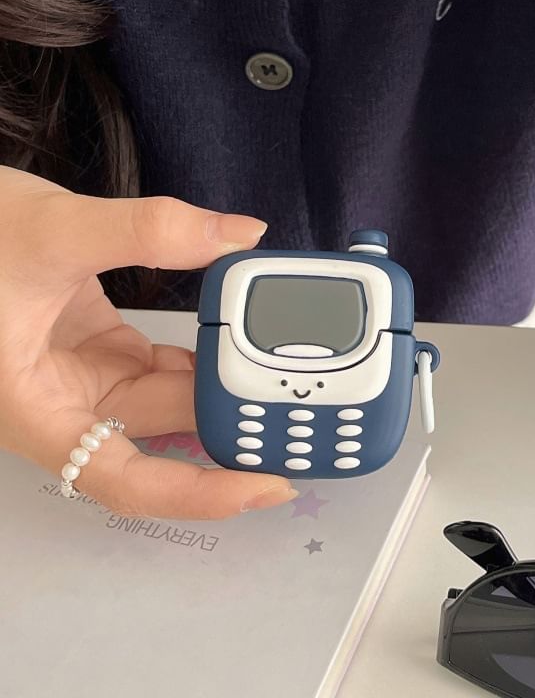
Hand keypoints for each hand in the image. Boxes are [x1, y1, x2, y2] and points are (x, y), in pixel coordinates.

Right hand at [0, 166, 296, 518]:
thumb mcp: (54, 231)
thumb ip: (150, 232)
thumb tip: (241, 235)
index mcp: (39, 412)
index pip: (126, 481)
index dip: (198, 495)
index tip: (266, 487)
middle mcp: (67, 407)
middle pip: (164, 438)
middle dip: (231, 430)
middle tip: (302, 417)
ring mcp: (87, 378)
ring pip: (170, 397)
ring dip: (224, 386)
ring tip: (287, 377)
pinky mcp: (102, 350)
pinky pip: (164, 366)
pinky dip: (203, 353)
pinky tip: (240, 340)